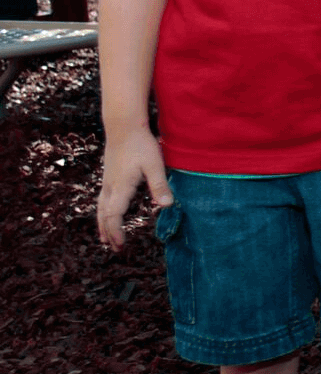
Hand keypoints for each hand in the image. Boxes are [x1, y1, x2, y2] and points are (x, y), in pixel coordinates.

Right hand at [97, 126, 171, 250]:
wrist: (123, 126)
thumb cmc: (141, 145)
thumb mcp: (155, 165)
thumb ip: (159, 186)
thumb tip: (167, 206)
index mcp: (120, 187)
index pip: (113, 216)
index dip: (115, 232)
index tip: (120, 245)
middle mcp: (110, 186)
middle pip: (104, 215)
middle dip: (108, 233)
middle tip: (113, 248)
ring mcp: (107, 181)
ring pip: (101, 207)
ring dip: (103, 224)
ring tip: (104, 237)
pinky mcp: (109, 175)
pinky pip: (103, 199)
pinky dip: (103, 212)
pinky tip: (107, 212)